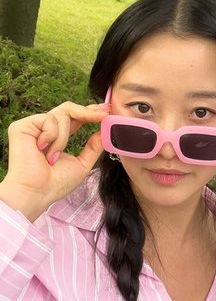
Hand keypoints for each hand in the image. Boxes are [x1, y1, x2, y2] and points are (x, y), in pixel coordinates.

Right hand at [0, 101, 108, 220]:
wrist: (38, 192)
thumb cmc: (56, 183)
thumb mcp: (82, 164)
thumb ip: (93, 147)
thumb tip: (105, 131)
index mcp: (59, 136)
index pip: (76, 117)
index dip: (91, 112)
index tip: (108, 110)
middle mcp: (46, 129)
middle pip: (69, 108)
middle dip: (88, 111)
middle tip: (104, 114)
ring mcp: (34, 126)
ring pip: (62, 115)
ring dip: (64, 138)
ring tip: (53, 156)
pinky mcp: (22, 126)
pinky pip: (49, 120)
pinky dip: (52, 136)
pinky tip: (42, 150)